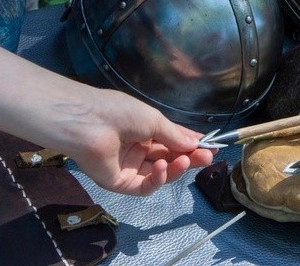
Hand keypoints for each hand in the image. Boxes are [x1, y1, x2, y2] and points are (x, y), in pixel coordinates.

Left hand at [62, 87, 214, 195]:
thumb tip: (196, 144)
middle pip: (169, 158)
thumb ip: (175, 136)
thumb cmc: (121, 113)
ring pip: (159, 173)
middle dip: (189, 157)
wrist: (88, 123)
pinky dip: (158, 178)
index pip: (172, 140)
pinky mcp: (120, 183)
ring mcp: (129, 167)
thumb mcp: (154, 120)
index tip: (211, 145)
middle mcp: (138, 149)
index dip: (191, 143)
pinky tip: (163, 167)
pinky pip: (144, 185)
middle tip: (207, 157)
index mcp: (145, 130)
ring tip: (187, 160)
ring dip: (175, 168)